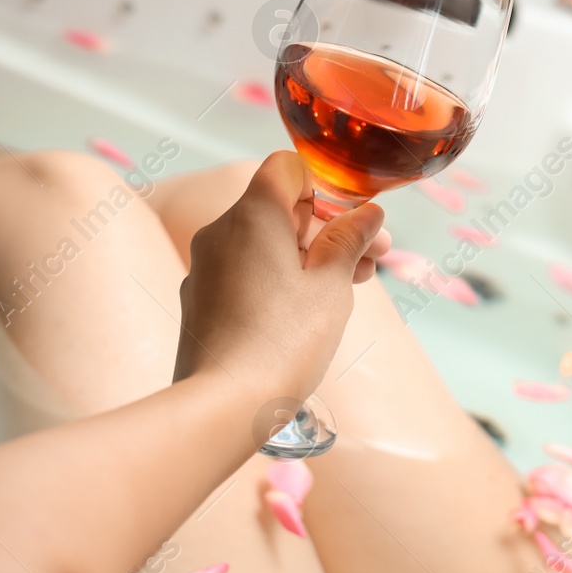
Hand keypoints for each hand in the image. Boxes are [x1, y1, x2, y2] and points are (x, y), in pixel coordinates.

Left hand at [172, 152, 387, 395]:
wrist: (224, 404)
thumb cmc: (284, 340)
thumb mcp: (332, 285)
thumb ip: (350, 240)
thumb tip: (368, 214)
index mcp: (253, 214)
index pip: (287, 168)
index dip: (326, 187)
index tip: (353, 222)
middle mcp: (220, 232)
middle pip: (279, 209)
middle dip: (327, 229)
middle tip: (371, 260)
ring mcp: (205, 268)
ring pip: (263, 244)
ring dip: (307, 257)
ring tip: (348, 288)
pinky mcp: (200, 302)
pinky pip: (244, 273)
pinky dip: (277, 280)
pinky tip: (305, 315)